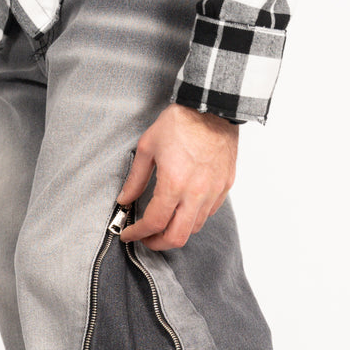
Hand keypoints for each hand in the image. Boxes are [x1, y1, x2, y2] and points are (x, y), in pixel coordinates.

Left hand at [116, 104, 238, 250]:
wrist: (213, 106)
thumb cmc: (181, 122)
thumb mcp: (148, 147)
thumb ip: (136, 178)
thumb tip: (124, 199)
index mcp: (174, 184)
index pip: (154, 222)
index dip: (138, 233)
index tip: (128, 233)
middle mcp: (196, 193)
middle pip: (177, 237)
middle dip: (157, 243)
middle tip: (145, 238)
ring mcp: (213, 191)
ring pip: (194, 228)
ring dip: (176, 231)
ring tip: (163, 224)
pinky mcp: (225, 186)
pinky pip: (209, 213)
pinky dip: (193, 218)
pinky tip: (182, 210)